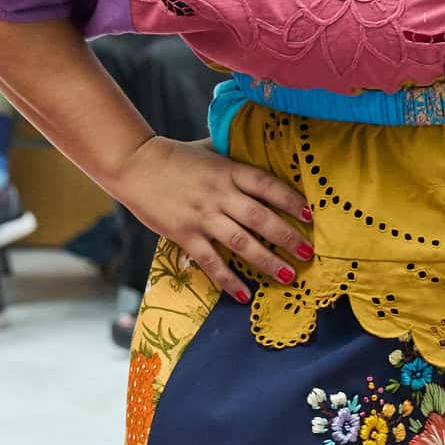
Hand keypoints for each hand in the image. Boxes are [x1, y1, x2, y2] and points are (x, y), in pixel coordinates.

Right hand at [114, 136, 312, 301]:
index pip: (266, 185)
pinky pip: (210, 261)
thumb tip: (262, 153)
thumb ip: (234, 157)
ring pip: (241, 242)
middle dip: (286, 237)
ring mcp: (201, 216)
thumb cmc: (175, 156)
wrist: (134, 164)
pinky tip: (244, 295)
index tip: (309, 215)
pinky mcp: (184, 234)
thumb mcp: (210, 150)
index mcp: (228, 170)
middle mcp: (219, 194)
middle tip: (307, 253)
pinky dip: (228, 280)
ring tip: (288, 276)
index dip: (290, 200)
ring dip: (266, 261)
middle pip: (259, 218)